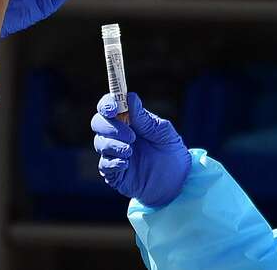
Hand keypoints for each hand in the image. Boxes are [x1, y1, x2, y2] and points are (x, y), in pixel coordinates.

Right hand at [91, 92, 191, 206]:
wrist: (178, 180)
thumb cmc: (170, 151)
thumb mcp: (162, 131)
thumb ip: (144, 118)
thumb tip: (130, 97)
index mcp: (127, 120)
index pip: (108, 107)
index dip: (107, 104)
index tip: (113, 107)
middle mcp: (117, 135)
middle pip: (98, 123)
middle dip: (110, 126)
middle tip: (131, 135)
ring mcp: (113, 153)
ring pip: (99, 143)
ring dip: (113, 145)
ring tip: (131, 150)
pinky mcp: (114, 173)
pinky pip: (104, 165)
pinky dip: (113, 162)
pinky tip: (126, 163)